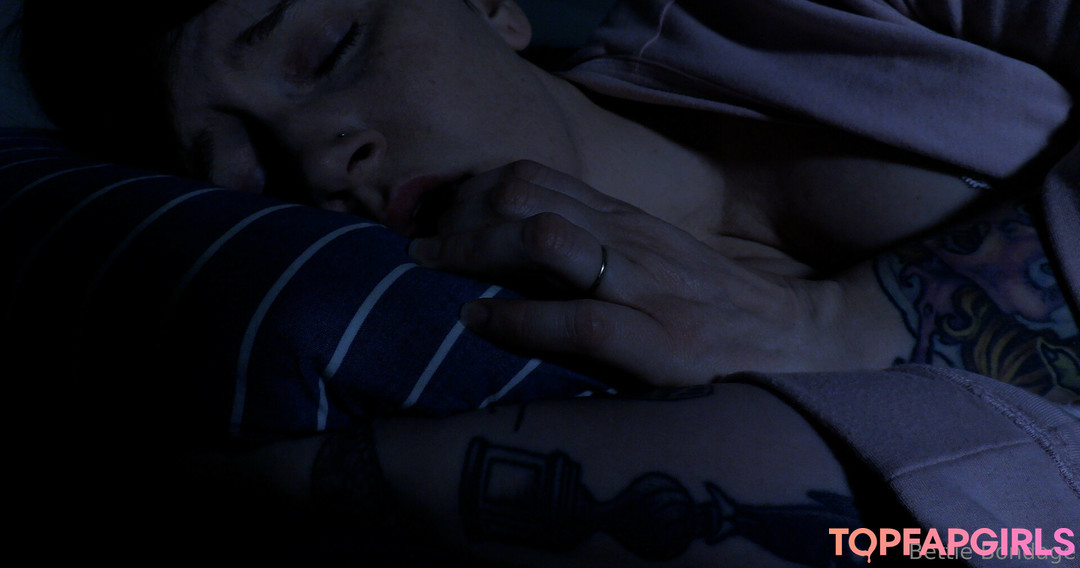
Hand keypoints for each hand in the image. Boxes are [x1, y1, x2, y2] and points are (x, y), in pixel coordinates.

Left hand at [408, 161, 847, 385]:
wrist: (809, 342)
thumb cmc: (712, 309)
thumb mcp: (649, 264)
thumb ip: (588, 253)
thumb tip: (503, 258)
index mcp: (627, 222)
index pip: (536, 179)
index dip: (474, 192)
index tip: (439, 218)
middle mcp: (633, 242)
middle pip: (526, 198)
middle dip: (460, 219)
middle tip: (421, 245)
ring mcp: (649, 291)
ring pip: (544, 242)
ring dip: (477, 252)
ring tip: (440, 271)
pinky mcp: (664, 345)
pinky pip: (580, 320)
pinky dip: (517, 318)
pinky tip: (481, 321)